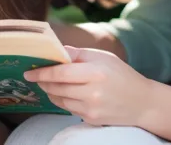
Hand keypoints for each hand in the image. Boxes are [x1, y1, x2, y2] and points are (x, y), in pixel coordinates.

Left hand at [24, 46, 152, 126]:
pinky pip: (69, 109)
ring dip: (52, 92)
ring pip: (60, 100)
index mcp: (96, 72)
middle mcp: (92, 92)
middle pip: (57, 88)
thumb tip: (57, 51)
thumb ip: (79, 53)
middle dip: (44, 82)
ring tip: (51, 84)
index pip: (61, 73)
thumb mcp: (104, 57)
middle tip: (36, 76)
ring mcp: (91, 109)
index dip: (42, 72)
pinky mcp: (90, 119)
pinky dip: (64, 100)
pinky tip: (67, 93)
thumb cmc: (122, 74)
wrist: (141, 102)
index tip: (29, 72)